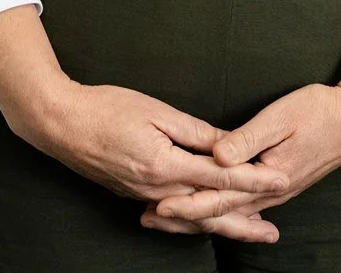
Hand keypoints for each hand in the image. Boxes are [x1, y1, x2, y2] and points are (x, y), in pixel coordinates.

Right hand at [22, 79, 290, 233]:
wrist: (59, 124)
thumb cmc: (106, 108)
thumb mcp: (155, 110)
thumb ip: (194, 131)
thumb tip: (227, 144)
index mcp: (164, 166)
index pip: (219, 177)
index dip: (253, 179)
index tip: (281, 180)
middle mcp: (156, 189)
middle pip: (208, 210)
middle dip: (243, 222)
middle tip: (273, 233)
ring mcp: (143, 196)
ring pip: (191, 217)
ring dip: (222, 225)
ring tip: (250, 232)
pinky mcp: (133, 195)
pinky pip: (172, 214)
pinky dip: (195, 220)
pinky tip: (206, 221)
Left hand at [139, 74, 340, 240]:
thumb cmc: (318, 111)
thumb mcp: (280, 117)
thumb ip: (247, 139)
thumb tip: (216, 156)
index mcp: (266, 176)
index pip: (218, 196)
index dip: (186, 203)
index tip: (157, 206)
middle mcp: (271, 192)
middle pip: (220, 212)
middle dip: (184, 216)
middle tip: (149, 219)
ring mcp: (277, 192)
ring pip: (231, 213)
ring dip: (200, 217)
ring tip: (168, 219)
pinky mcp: (281, 185)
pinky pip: (245, 207)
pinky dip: (223, 213)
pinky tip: (211, 216)